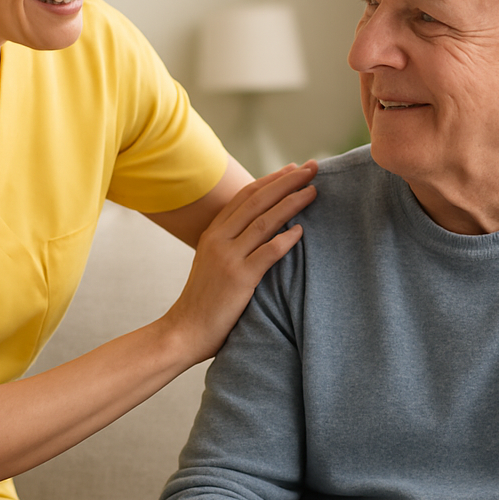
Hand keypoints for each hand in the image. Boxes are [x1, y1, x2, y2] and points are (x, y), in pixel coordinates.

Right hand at [162, 161, 316, 363]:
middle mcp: (218, 239)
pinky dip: (286, 240)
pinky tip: (302, 231)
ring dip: (291, 203)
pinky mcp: (238, 278)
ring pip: (264, 221)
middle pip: (257, 201)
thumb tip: (260, 229)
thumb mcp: (212, 262)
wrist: (184, 331)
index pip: (245, 196)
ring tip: (313, 191)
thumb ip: (231, 244)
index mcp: (213, 233)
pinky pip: (267, 253)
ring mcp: (227, 257)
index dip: (271, 180)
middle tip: (312, 168)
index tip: (293, 168)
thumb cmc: (205, 301)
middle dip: (287, 182)